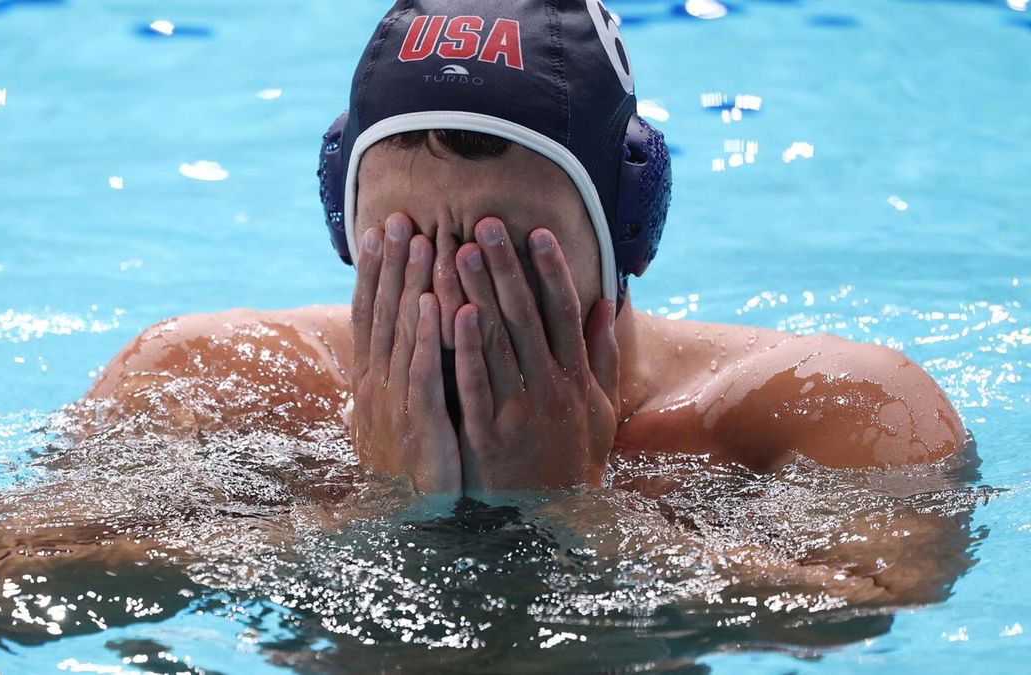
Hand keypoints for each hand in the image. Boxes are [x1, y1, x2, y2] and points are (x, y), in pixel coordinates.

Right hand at [350, 213, 461, 493]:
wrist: (411, 521)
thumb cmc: (411, 467)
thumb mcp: (399, 416)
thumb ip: (399, 375)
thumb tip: (394, 342)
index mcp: (372, 380)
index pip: (371, 314)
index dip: (374, 272)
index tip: (378, 230)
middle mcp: (377, 385)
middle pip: (383, 314)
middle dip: (390, 264)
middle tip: (398, 218)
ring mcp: (395, 403)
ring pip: (401, 334)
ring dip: (408, 286)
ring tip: (419, 243)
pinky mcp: (419, 424)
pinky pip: (422, 372)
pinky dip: (425, 337)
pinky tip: (432, 304)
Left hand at [453, 218, 619, 491]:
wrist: (549, 523)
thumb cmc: (572, 463)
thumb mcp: (600, 412)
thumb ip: (602, 357)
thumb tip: (606, 303)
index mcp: (577, 380)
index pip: (564, 312)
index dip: (551, 270)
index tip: (536, 231)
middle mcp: (550, 389)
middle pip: (525, 316)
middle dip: (505, 267)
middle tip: (485, 224)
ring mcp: (518, 410)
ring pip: (496, 341)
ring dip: (478, 293)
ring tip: (458, 251)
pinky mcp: (487, 434)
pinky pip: (474, 382)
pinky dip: (464, 346)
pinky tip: (451, 311)